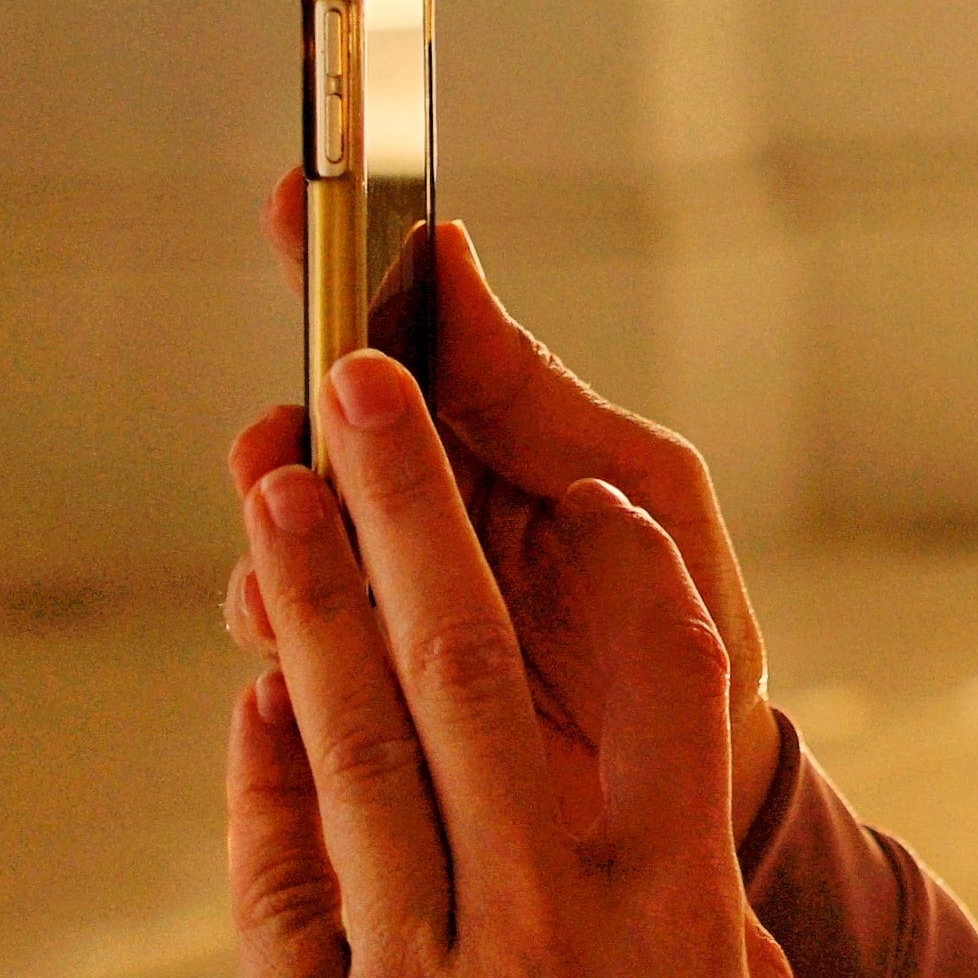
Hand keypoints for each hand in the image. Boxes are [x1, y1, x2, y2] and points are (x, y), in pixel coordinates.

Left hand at [229, 343, 827, 977]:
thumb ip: (708, 951)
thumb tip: (681, 879)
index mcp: (675, 916)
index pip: (660, 680)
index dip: (615, 563)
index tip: (580, 480)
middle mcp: (543, 921)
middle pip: (471, 665)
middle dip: (413, 508)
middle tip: (359, 385)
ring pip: (357, 746)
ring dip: (314, 600)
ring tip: (275, 481)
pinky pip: (283, 881)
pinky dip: (267, 774)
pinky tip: (256, 688)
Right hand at [235, 183, 781, 843]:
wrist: (700, 779)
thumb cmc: (679, 616)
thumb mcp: (636, 491)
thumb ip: (535, 394)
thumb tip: (448, 259)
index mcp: (485, 440)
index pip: (399, 338)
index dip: (343, 270)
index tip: (302, 199)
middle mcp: (417, 508)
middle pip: (321, 438)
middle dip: (289, 425)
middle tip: (282, 429)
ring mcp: (382, 595)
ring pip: (288, 541)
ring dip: (277, 531)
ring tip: (289, 533)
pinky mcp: (360, 689)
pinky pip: (295, 648)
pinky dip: (282, 631)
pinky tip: (290, 629)